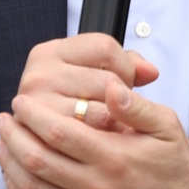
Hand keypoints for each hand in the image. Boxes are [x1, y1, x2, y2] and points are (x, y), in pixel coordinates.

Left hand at [0, 73, 188, 188]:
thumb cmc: (173, 165)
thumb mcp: (167, 127)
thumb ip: (136, 106)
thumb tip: (111, 88)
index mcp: (114, 157)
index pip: (60, 133)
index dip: (34, 115)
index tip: (21, 102)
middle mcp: (96, 188)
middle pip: (38, 159)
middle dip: (13, 135)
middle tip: (3, 118)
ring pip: (33, 187)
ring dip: (9, 163)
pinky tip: (11, 174)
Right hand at [12, 32, 157, 135]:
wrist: (39, 141)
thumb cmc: (71, 103)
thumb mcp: (89, 73)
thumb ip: (125, 65)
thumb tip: (150, 72)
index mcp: (47, 53)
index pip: (105, 48)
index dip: (125, 66)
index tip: (123, 81)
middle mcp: (38, 77)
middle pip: (107, 81)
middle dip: (120, 98)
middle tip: (114, 108)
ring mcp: (38, 109)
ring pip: (103, 113)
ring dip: (114, 122)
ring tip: (106, 124)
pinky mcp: (45, 139)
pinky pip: (93, 139)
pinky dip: (104, 140)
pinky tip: (99, 139)